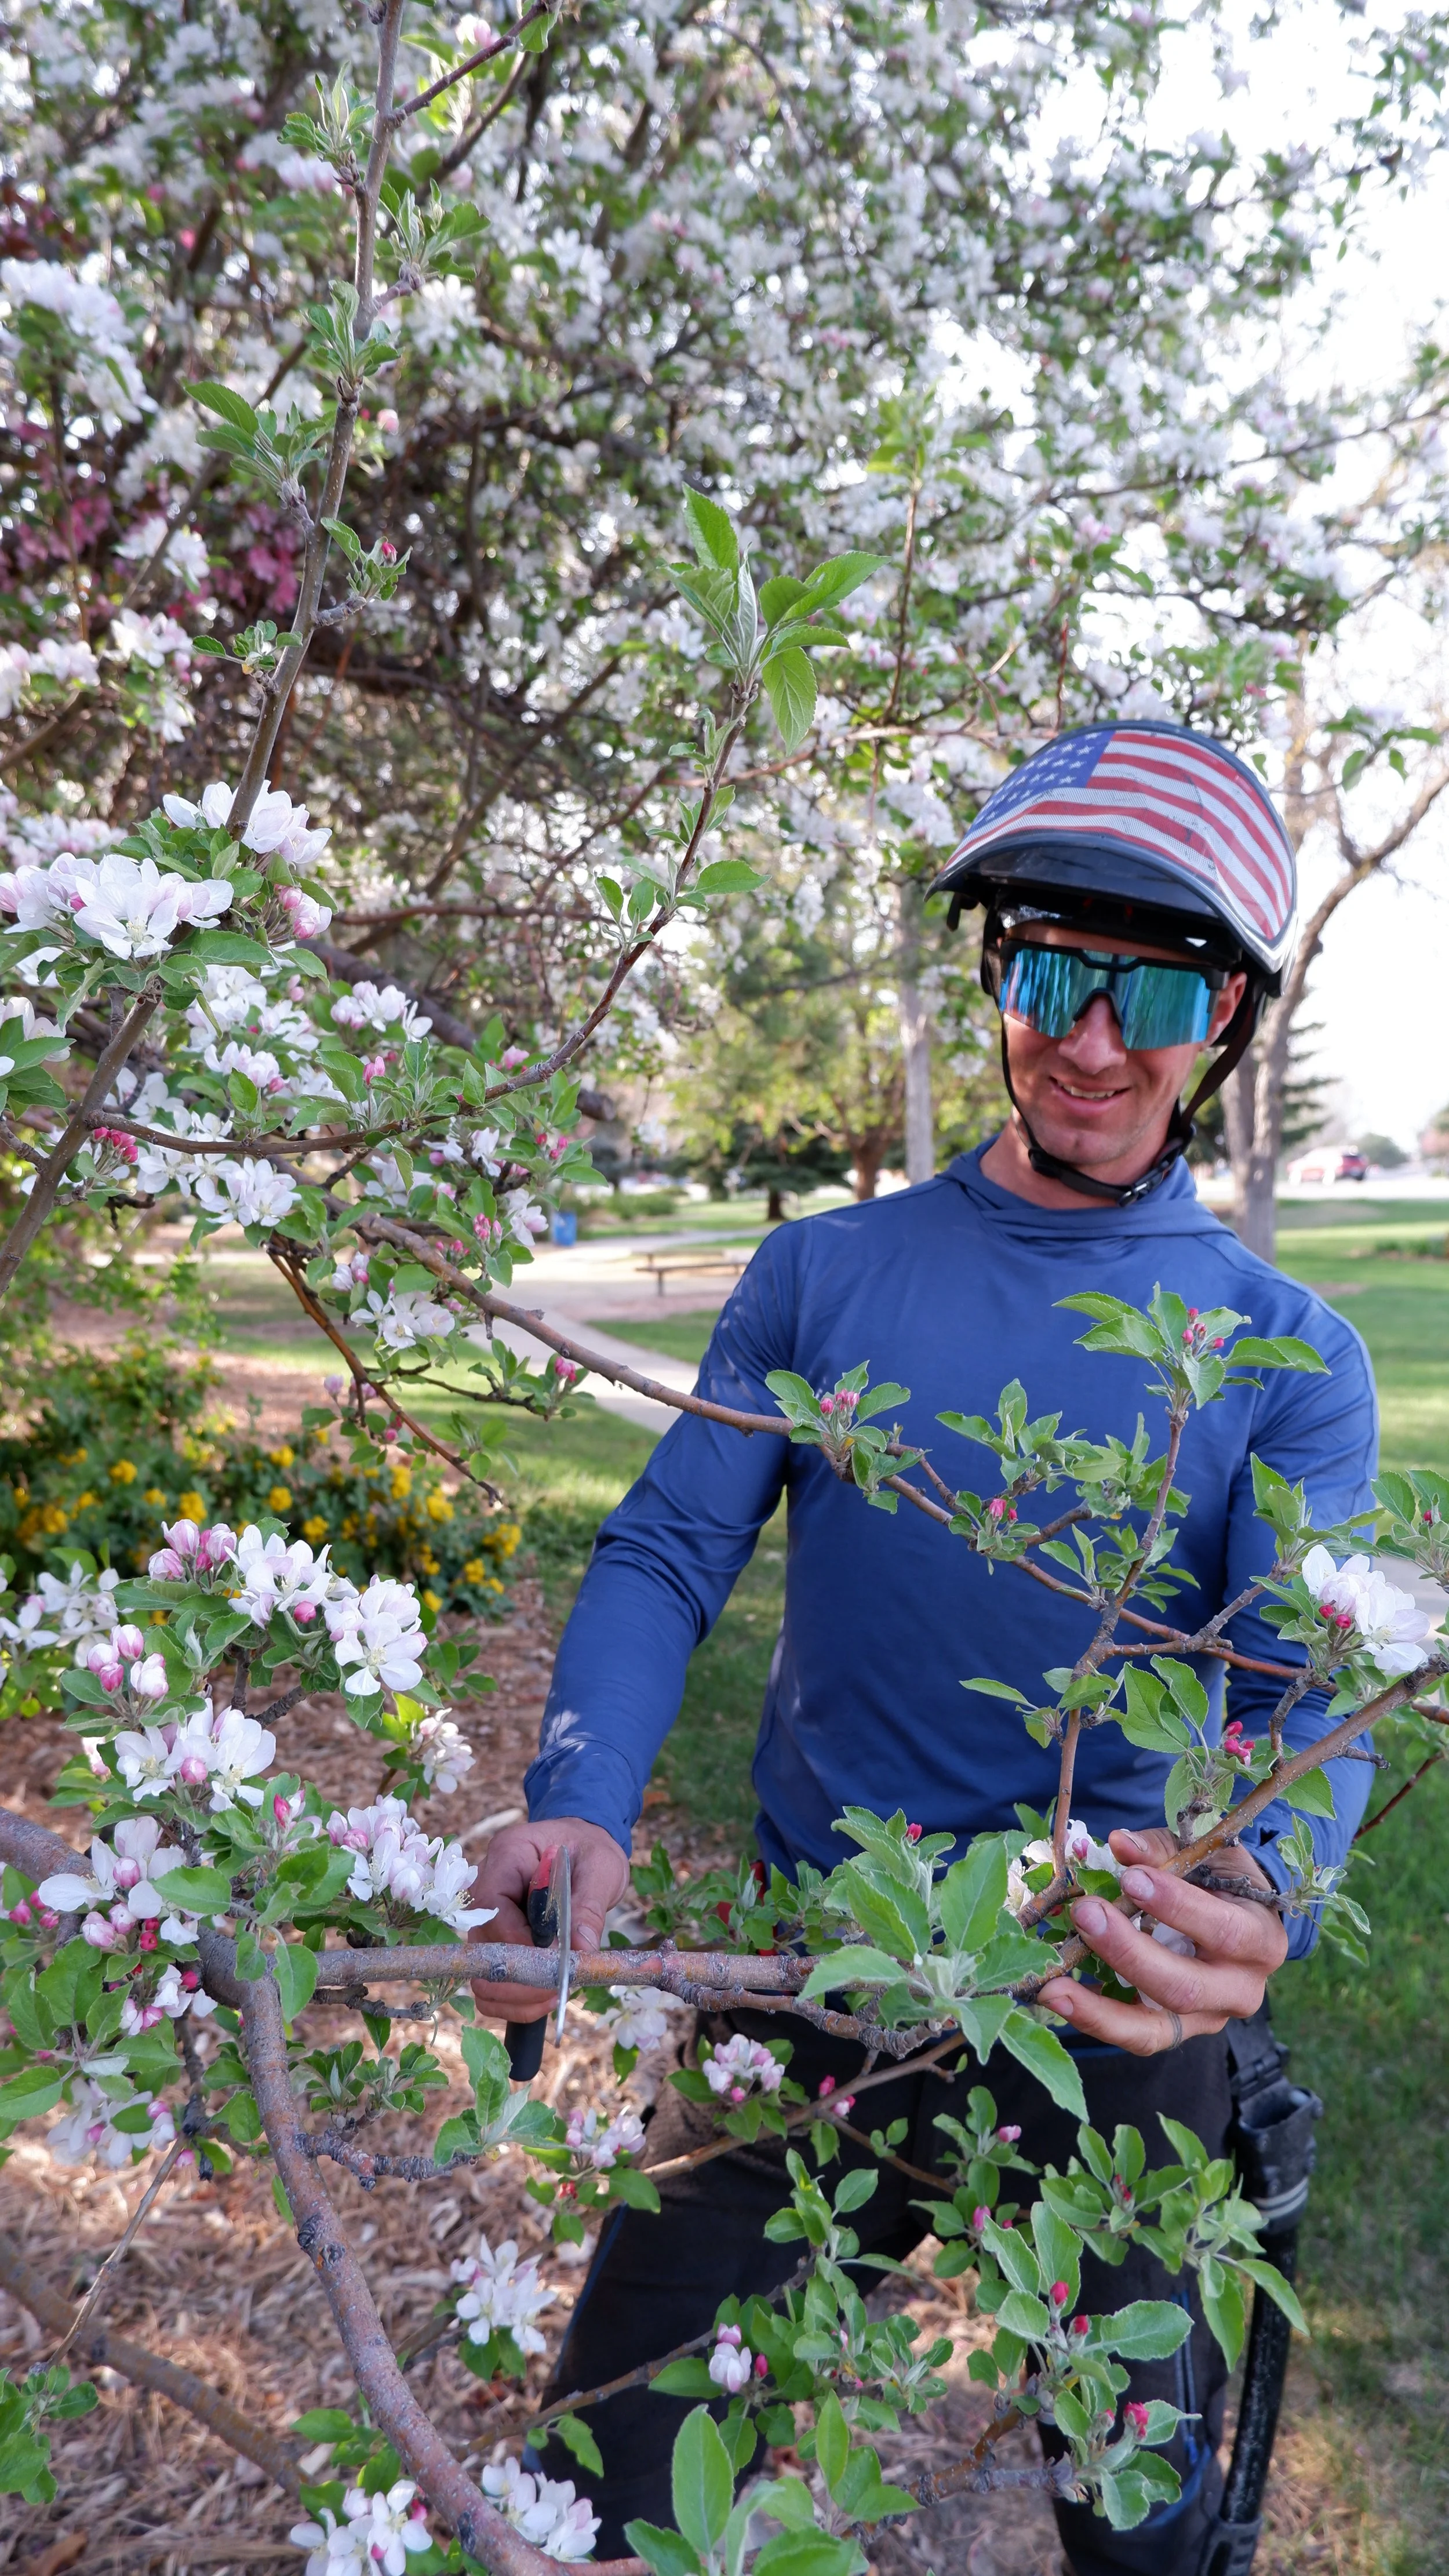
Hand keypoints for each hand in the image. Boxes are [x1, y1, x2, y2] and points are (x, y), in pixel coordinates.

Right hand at [471, 1814, 630, 2023]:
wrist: (582, 1848)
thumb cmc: (589, 1850)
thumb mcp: (601, 1868)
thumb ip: (589, 1905)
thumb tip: (581, 1950)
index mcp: (507, 1856)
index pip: (492, 1907)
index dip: (519, 1943)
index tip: (554, 1963)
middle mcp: (486, 1888)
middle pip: (480, 1946)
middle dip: (518, 1978)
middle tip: (558, 1988)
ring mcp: (486, 1918)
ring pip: (480, 1973)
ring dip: (515, 1995)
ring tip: (554, 1995)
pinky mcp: (495, 1942)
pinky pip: (491, 1982)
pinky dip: (513, 2000)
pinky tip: (544, 1997)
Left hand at [1036, 1827, 1287, 2056]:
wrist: (1238, 1919)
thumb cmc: (1220, 1879)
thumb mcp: (1204, 1855)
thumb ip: (1162, 1850)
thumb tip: (1118, 1843)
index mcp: (1260, 1939)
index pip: (1223, 1931)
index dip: (1176, 1907)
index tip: (1131, 1880)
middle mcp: (1241, 1990)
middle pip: (1184, 1987)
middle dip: (1128, 1952)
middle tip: (1084, 1913)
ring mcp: (1207, 2018)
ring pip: (1155, 2028)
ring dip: (1099, 2007)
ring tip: (1053, 1985)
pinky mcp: (1175, 2032)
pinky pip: (1133, 2036)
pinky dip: (1094, 2019)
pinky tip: (1056, 1997)